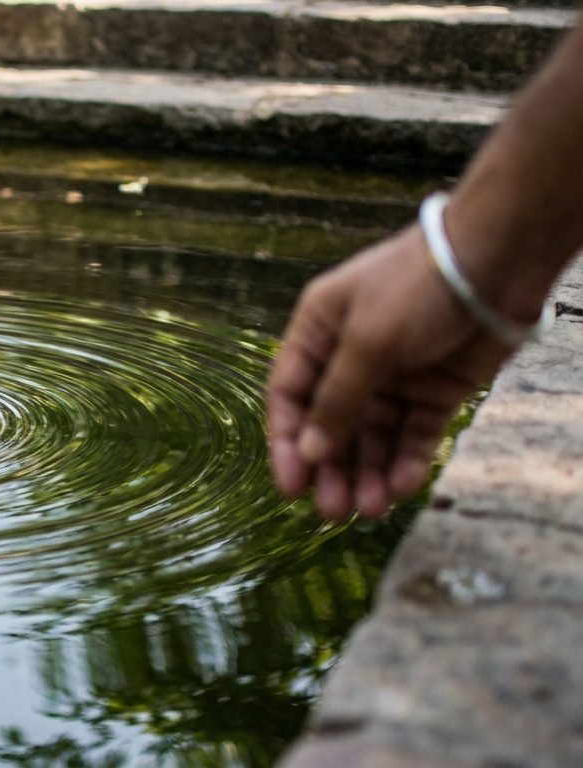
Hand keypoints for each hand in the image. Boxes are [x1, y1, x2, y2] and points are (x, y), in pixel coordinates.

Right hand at [267, 226, 513, 519]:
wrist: (496, 263)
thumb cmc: (416, 287)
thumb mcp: (367, 342)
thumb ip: (337, 400)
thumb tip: (310, 453)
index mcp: (318, 332)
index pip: (291, 395)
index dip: (289, 442)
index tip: (292, 486)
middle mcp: (350, 357)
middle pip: (331, 424)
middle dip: (332, 468)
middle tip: (333, 510)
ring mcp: (394, 377)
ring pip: (372, 437)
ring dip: (368, 472)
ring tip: (370, 509)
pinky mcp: (433, 391)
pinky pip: (412, 435)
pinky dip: (405, 461)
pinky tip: (401, 486)